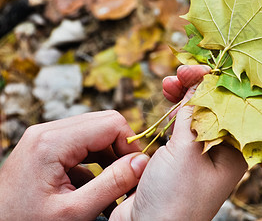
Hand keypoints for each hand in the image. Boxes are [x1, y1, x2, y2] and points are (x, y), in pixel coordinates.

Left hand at [0, 111, 148, 220]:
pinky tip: (95, 188)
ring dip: (109, 157)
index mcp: (52, 142)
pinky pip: (79, 145)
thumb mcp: (73, 212)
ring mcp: (44, 138)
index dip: (130, 144)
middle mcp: (46, 132)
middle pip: (102, 124)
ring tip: (115, 185)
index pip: (110, 123)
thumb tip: (142, 162)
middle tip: (128, 177)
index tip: (137, 171)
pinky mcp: (44, 147)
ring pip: (93, 134)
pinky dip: (94, 163)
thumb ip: (112, 184)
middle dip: (121, 149)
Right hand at [111, 65, 247, 220]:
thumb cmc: (177, 197)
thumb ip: (193, 112)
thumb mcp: (187, 149)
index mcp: (235, 149)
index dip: (216, 81)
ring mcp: (201, 151)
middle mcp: (221, 148)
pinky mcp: (181, 155)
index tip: (196, 68)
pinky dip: (175, 110)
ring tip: (169, 83)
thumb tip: (200, 80)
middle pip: (214, 105)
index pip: (232, 103)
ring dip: (184, 95)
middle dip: (197, 85)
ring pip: (196, 113)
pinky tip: (169, 101)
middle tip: (180, 73)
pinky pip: (182, 125)